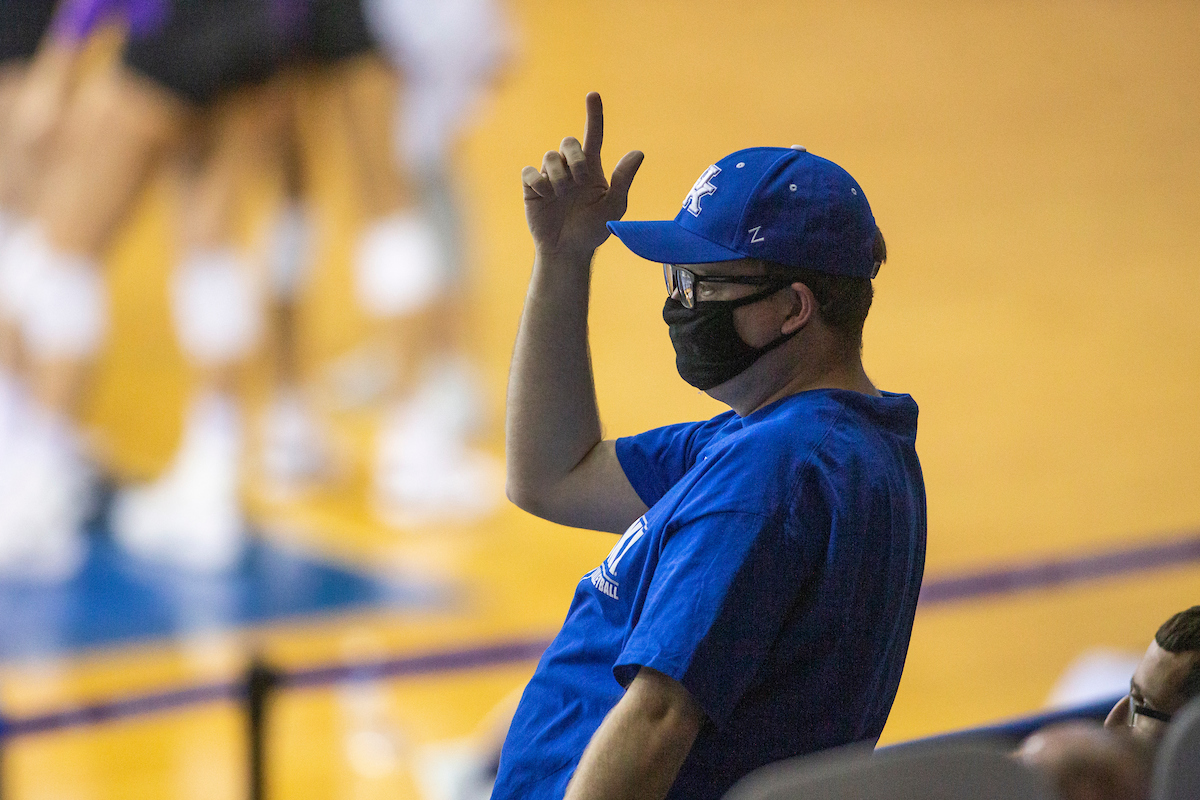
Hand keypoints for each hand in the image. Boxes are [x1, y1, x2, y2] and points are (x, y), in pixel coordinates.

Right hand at [521, 92, 643, 259]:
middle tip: (580, 180)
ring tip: (562, 196)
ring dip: (559, 176)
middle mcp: (570, 167)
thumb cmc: (593, 229)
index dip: (594, 115)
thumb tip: (638, 153)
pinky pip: (530, 173)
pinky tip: (545, 198)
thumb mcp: (613, 207)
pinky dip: (540, 184)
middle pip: (569, 141)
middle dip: (575, 157)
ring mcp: (550, 176)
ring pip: (550, 156)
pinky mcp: (532, 187)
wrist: (568, 250)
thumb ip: (623, 180)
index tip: (593, 95)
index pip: (594, 135)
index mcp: (591, 168)